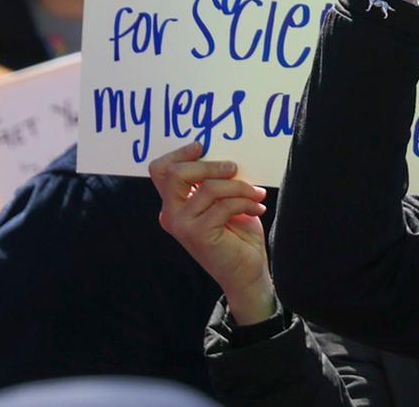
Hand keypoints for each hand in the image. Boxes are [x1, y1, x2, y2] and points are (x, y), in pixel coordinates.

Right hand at [149, 142, 276, 323]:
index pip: (161, 170)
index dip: (179, 153)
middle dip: (209, 165)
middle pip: (175, 173)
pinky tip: (257, 208)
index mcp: (174, 203)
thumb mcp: (224, 200)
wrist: (247, 272)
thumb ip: (215, 181)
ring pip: (208, 187)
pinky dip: (245, 202)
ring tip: (256, 194)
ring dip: (239, 186)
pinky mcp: (198, 235)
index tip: (203, 146)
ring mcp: (182, 225)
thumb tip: (225, 153)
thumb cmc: (237, 233)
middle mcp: (171, 214)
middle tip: (234, 169)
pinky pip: (223, 205)